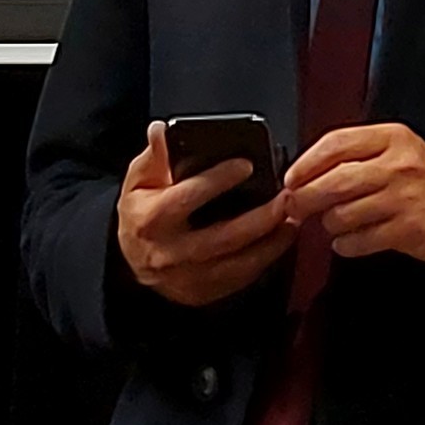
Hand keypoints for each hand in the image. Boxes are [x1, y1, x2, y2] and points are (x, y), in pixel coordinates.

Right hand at [116, 122, 297, 306]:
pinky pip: (240, 279)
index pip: (188, 197)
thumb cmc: (141, 213)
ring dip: (271, 242)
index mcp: (152, 219)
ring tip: (292, 218)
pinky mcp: (203, 293)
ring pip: (238, 263)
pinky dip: (265, 260)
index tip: (246, 165)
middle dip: (260, 218)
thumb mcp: (139, 180)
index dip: (218, 180)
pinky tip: (280, 240)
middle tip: (286, 196)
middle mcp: (171, 253)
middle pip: (223, 237)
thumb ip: (154, 155)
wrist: (132, 261)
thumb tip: (160, 130)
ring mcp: (188, 277)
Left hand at [282, 122, 424, 263]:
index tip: (291, 178)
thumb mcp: (399, 150)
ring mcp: (403, 198)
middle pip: (334, 180)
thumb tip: (308, 170)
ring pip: (343, 213)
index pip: (336, 143)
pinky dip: (346, 244)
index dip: (306, 162)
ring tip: (332, 223)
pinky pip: (359, 240)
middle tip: (296, 206)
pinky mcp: (406, 229)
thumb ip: (359, 153)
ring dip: (329, 223)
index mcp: (392, 138)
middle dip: (306, 197)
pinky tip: (349, 241)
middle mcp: (397, 165)